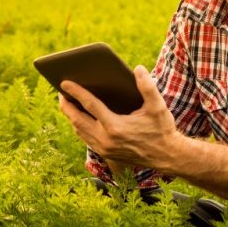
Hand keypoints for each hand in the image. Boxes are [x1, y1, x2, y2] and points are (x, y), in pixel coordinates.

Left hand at [58, 65, 183, 171]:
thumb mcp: (158, 107)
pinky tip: (79, 117)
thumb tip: (137, 69)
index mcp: (115, 127)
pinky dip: (79, 126)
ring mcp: (104, 149)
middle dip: (66, 105)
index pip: (90, 105)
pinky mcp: (106, 154)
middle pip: (77, 119)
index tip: (64, 82)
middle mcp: (106, 139)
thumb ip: (148, 86)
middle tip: (60, 91)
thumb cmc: (162, 130)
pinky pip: (85, 138)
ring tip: (67, 102)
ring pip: (79, 130)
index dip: (76, 92)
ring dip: (71, 116)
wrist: (167, 157)